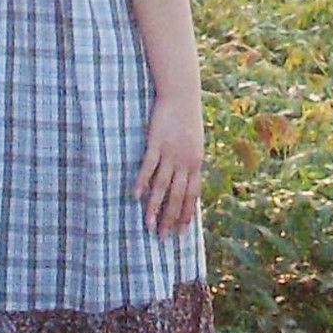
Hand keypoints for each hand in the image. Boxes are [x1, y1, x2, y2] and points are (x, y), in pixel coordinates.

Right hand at [135, 93, 203, 240]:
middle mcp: (185, 162)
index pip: (192, 196)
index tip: (180, 232)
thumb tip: (186, 181)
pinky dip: (142, 183)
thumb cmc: (187, 119)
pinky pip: (148, 167)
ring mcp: (170, 153)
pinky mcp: (156, 143)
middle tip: (162, 237)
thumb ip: (190, 162)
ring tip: (148, 224)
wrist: (181, 96)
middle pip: (177, 197)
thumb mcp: (194, 143)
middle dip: (170, 219)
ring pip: (162, 187)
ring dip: (154, 208)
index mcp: (196, 163)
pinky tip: (136, 196)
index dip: (186, 214)